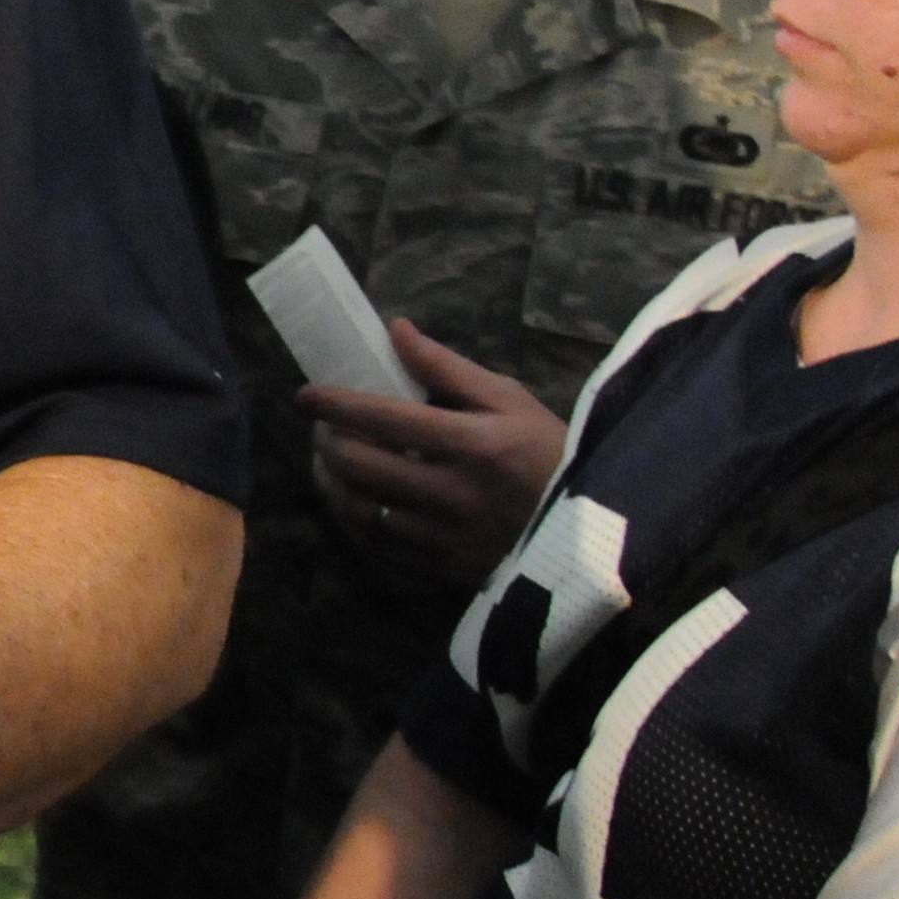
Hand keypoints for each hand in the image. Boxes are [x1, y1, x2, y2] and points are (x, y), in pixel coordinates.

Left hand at [304, 322, 564, 593]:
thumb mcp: (510, 400)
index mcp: (475, 444)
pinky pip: (379, 545)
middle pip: (361, 466)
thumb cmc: (549, 453)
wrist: (591, 532)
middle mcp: (456, 493)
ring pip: (361, 510)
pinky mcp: (445, 568)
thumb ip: (447, 368)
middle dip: (327, 442)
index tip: (307, 396)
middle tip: (323, 428)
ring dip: (332, 482)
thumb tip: (395, 330)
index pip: (384, 419)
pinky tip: (354, 499)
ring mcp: (448, 537)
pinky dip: (355, 519)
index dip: (336, 405)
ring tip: (329, 462)